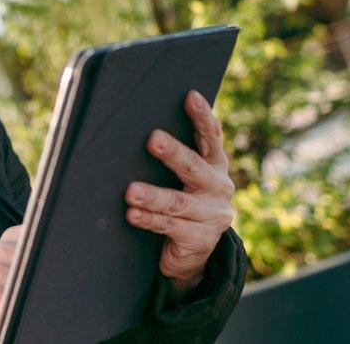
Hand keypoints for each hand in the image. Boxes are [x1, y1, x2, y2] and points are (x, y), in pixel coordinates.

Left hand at [124, 90, 235, 293]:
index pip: (211, 137)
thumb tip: (139, 128)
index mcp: (215, 165)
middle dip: (173, 153)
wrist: (192, 253)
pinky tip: (132, 213)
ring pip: (178, 202)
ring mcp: (212, 216)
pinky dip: (149, 219)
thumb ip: (173, 157)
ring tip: (130, 191)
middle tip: (153, 139)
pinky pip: (170, 226)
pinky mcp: (201, 240)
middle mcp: (218, 187)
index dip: (202, 116)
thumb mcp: (183, 179)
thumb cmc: (180, 203)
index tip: (190, 96)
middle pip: (193, 167)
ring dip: (153, 195)